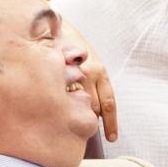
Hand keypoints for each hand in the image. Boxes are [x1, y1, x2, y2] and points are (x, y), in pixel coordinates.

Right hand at [63, 22, 117, 141]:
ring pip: (77, 104)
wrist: (56, 28)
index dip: (111, 124)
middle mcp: (91, 73)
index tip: (112, 138)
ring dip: (73, 112)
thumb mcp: (87, 64)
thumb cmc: (72, 49)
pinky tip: (55, 106)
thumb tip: (93, 112)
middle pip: (93, 108)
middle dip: (87, 119)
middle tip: (78, 127)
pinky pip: (62, 95)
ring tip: (64, 116)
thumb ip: (92, 85)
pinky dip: (61, 103)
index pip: (109, 104)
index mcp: (101, 73)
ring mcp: (73, 72)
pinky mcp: (59, 70)